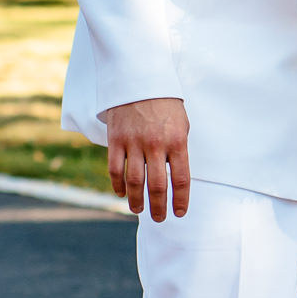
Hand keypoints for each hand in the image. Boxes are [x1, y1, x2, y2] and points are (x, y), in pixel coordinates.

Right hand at [103, 97, 190, 220]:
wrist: (139, 78)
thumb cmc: (165, 103)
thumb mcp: (181, 124)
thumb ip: (178, 149)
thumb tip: (174, 176)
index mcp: (177, 141)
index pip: (181, 179)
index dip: (180, 200)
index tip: (179, 213)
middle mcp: (156, 145)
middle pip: (157, 185)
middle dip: (159, 207)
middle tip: (159, 219)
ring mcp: (134, 142)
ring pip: (134, 181)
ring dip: (136, 200)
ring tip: (139, 211)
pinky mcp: (116, 139)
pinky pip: (115, 168)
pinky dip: (117, 184)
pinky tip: (120, 193)